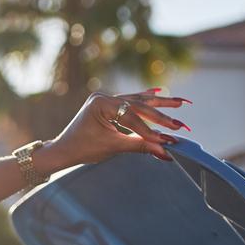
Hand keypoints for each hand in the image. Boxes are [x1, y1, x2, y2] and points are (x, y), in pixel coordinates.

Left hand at [39, 89, 189, 168]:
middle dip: (161, 115)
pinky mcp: (108, 103)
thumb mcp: (112, 148)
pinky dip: (145, 100)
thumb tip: (164, 152)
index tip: (167, 140)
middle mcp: (104, 97)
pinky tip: (159, 92)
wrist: (64, 149)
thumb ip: (139, 146)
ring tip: (180, 103)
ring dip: (159, 104)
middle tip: (180, 124)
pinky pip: (130, 101)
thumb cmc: (83, 149)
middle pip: (138, 105)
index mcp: (100, 104)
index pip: (131, 117)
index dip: (149, 131)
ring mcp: (106, 98)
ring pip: (137, 101)